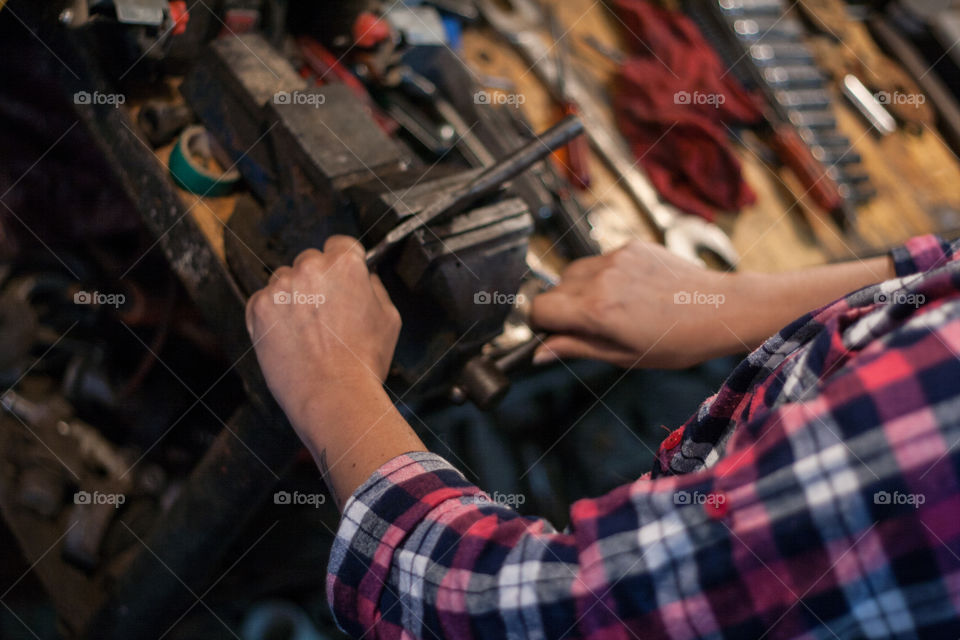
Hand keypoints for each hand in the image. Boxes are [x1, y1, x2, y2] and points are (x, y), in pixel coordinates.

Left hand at [245, 236, 401, 428]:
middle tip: (326, 313)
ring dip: (293, 297)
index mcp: (344, 264)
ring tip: (307, 331)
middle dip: (316, 281)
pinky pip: (263, 301)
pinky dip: (273, 316)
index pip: (340, 244)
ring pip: (284, 281)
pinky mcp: (258, 308)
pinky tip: (290, 338)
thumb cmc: (363, 361)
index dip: (343, 262)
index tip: (340, 277)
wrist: (332, 395)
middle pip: (310, 261)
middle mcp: (309, 268)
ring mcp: (280, 287)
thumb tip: (366, 277)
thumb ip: (375, 289)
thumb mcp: (389, 319)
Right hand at [531, 240, 735, 368]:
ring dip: (580, 290)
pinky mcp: (631, 246)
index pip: (538, 308)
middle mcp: (601, 278)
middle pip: (553, 289)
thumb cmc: (678, 340)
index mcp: (596, 310)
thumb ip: (576, 348)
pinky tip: (630, 291)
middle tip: (590, 325)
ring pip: (573, 271)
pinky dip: (604, 275)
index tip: (555, 333)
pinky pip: (600, 260)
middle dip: (561, 308)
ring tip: (612, 307)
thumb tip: (539, 353)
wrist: (720, 308)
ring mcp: (616, 258)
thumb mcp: (623, 356)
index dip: (542, 324)